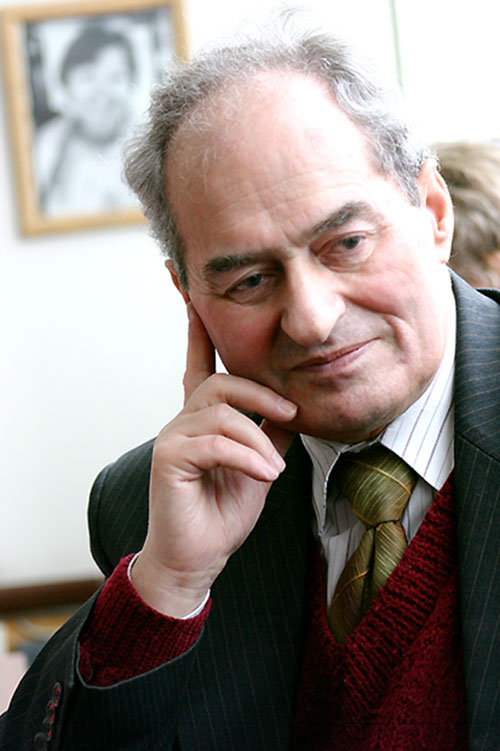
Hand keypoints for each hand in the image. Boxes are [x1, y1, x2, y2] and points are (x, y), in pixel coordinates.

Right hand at [131, 304, 296, 616]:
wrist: (199, 557)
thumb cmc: (224, 511)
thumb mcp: (260, 463)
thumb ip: (271, 432)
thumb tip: (294, 406)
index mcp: (204, 419)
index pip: (201, 365)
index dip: (199, 331)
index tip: (193, 294)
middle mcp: (184, 421)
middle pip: (220, 382)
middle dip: (260, 393)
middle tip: (291, 413)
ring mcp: (173, 438)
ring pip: (221, 411)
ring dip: (258, 438)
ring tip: (275, 468)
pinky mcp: (169, 459)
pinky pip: (216, 442)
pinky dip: (248, 457)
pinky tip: (264, 476)